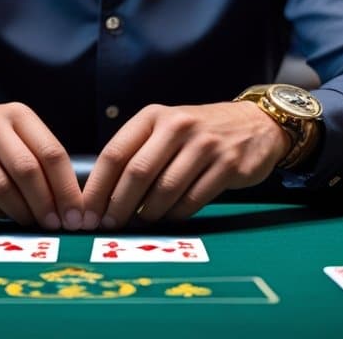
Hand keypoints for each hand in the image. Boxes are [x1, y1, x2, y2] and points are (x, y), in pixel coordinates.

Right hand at [0, 99, 83, 229]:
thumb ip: (35, 155)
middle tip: (54, 226)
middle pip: (27, 171)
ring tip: (29, 223)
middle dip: (46, 204)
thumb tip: (69, 201)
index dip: (67, 188)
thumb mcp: (9, 130)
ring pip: (1, 187)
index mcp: (16, 114)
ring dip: (20, 213)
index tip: (75, 215)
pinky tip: (2, 216)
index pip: (51, 153)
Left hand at [81, 101, 290, 228]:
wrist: (255, 124)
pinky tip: (169, 218)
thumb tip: (103, 196)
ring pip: (165, 189)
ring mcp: (205, 145)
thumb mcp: (166, 128)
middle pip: (137, 173)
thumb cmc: (199, 132)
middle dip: (118, 205)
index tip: (87, 213)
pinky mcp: (228, 165)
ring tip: (140, 223)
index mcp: (154, 116)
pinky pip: (193, 199)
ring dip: (148, 213)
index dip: (98, 187)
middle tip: (109, 226)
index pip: (115, 153)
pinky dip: (176, 214)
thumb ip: (138, 152)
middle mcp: (178, 126)